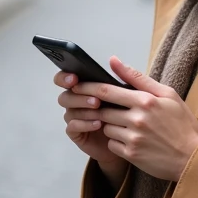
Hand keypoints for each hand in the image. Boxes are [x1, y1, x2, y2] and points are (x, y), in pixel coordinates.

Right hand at [55, 71, 127, 187]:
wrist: (132, 138)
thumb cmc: (129, 113)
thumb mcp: (131, 93)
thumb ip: (123, 76)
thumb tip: (113, 59)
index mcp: (85, 88)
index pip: (66, 78)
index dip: (65, 77)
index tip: (75, 78)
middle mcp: (77, 101)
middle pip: (65, 95)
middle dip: (79, 96)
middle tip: (96, 100)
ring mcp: (76, 117)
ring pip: (69, 111)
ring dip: (84, 110)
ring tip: (99, 110)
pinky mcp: (77, 133)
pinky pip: (73, 127)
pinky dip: (84, 124)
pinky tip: (97, 124)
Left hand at [72, 56, 197, 181]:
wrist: (192, 158)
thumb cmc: (182, 124)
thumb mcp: (167, 94)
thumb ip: (138, 78)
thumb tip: (113, 61)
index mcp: (145, 101)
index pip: (106, 91)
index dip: (88, 88)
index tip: (77, 85)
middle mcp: (137, 119)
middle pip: (102, 110)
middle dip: (99, 109)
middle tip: (105, 108)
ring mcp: (133, 138)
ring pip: (106, 127)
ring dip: (111, 125)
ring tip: (127, 125)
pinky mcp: (131, 154)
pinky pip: (112, 144)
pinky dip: (117, 141)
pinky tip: (132, 140)